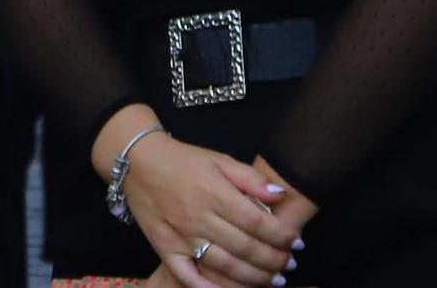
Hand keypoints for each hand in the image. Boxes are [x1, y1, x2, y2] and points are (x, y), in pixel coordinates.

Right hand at [122, 135, 302, 287]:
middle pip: (244, 248)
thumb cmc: (185, 161)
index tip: (297, 243)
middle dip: (272, 261)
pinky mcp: (165, 250)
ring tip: (272, 282)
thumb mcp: (220, 160)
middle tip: (290, 266)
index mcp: (215, 192)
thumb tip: (281, 195)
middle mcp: (199, 217)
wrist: (138, 163)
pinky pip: (188, 277)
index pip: (256, 221)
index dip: (280, 236)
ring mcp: (181, 237)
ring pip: (222, 267)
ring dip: (251, 278)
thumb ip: (250, 178)